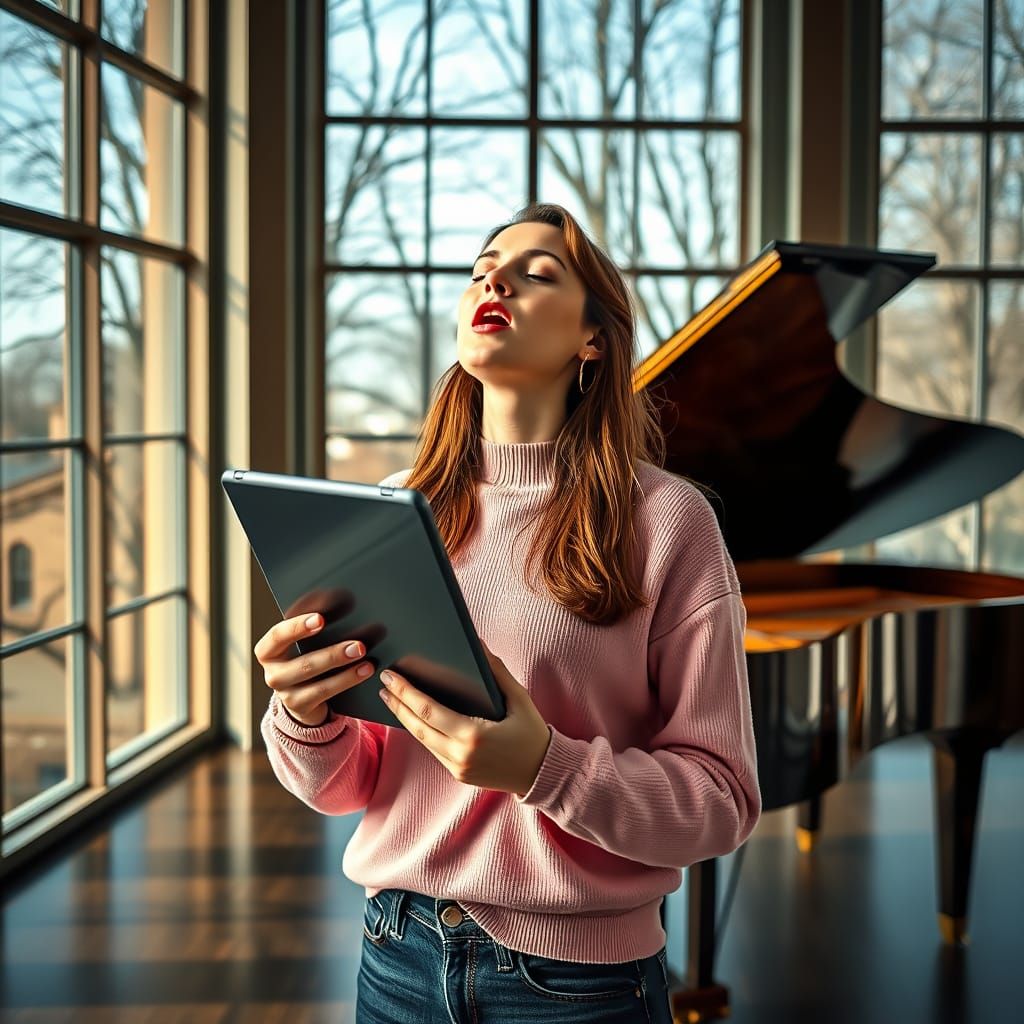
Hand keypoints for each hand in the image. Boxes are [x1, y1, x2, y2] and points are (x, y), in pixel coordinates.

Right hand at [254, 612, 375, 726]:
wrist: (302, 694)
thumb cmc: (304, 657)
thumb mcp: (302, 644)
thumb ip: (311, 629)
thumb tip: (337, 608)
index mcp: (268, 651)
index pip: (277, 636)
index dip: (297, 627)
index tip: (321, 618)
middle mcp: (272, 674)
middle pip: (303, 664)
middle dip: (333, 654)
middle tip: (358, 645)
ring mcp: (285, 695)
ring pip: (317, 682)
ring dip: (345, 670)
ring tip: (364, 658)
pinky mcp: (300, 708)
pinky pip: (325, 694)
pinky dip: (347, 680)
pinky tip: (363, 670)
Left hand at [378, 640, 551, 797]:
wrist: (543, 772)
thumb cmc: (532, 732)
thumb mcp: (519, 697)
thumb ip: (496, 671)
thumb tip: (477, 644)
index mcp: (474, 735)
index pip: (429, 711)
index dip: (406, 693)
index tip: (391, 677)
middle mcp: (461, 755)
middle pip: (418, 727)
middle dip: (398, 703)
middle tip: (383, 683)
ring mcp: (458, 768)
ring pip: (422, 740)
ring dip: (405, 718)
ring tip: (391, 698)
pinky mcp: (458, 774)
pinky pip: (433, 750)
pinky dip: (421, 731)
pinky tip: (413, 716)